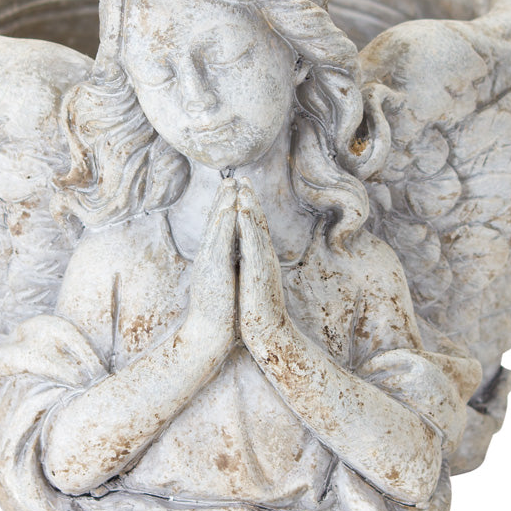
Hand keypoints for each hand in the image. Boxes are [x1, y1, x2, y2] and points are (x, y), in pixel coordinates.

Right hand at [182, 178, 237, 358]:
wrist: (208, 334)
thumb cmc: (218, 312)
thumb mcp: (222, 283)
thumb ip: (224, 268)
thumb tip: (231, 258)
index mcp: (212, 259)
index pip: (218, 229)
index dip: (223, 209)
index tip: (231, 191)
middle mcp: (207, 256)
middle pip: (214, 222)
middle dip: (222, 199)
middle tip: (230, 178)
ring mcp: (209, 261)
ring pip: (216, 227)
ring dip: (223, 204)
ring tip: (230, 186)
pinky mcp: (214, 269)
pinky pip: (220, 240)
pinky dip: (225, 223)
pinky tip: (230, 208)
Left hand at [236, 179, 287, 351]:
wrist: (268, 333)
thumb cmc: (258, 311)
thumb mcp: (253, 281)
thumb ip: (251, 265)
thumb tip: (245, 255)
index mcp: (259, 259)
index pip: (254, 228)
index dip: (248, 207)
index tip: (241, 188)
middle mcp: (264, 257)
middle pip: (258, 222)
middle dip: (250, 199)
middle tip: (242, 177)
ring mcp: (264, 263)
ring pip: (257, 229)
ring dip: (250, 206)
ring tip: (242, 187)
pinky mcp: (260, 271)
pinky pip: (254, 243)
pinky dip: (249, 225)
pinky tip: (244, 211)